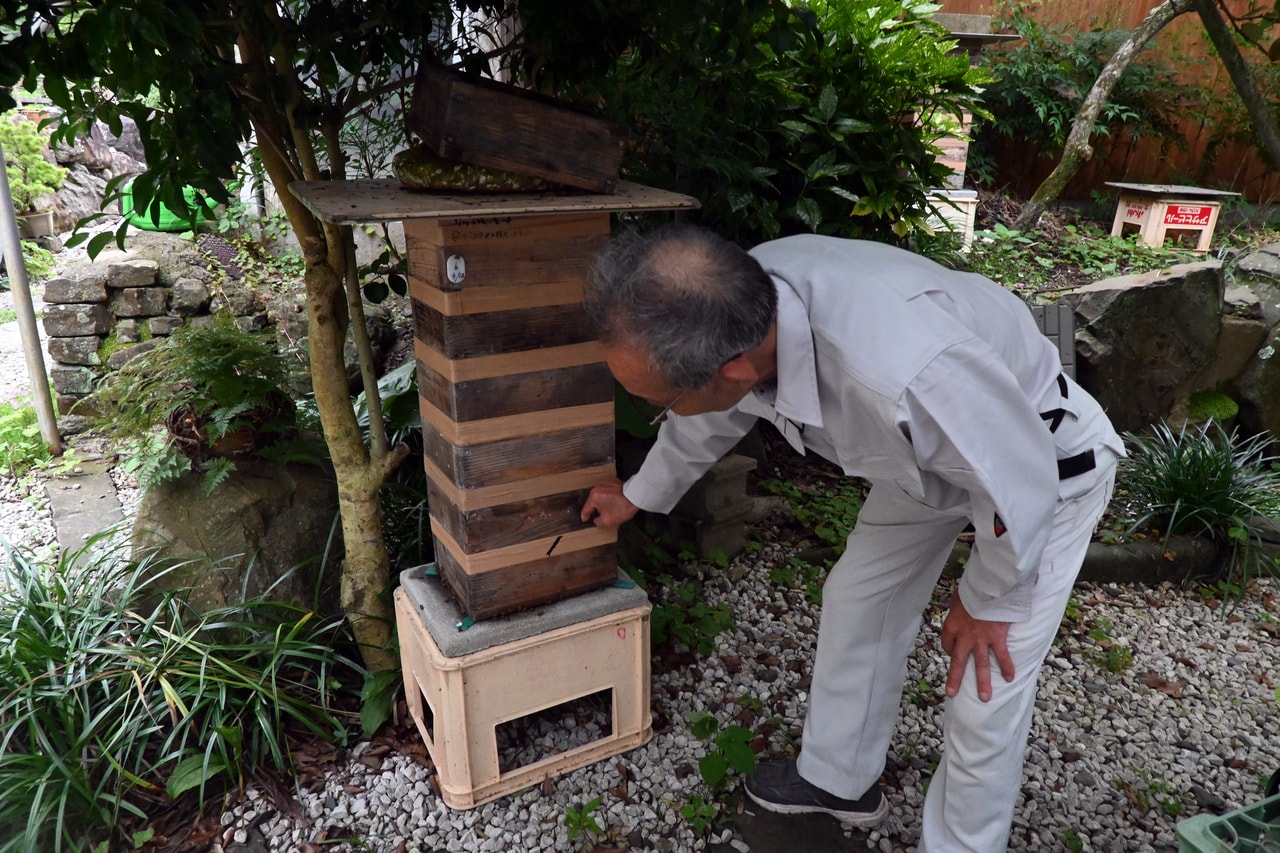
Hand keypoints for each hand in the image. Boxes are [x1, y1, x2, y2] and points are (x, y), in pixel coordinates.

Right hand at [581, 478, 638, 528]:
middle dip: (597, 510)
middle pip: (593, 502)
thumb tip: (596, 520)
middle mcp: (596, 487)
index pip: (585, 509)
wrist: (636, 496)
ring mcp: (604, 483)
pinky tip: (615, 502)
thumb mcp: (608, 521)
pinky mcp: (611, 481)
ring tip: (611, 510)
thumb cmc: (623, 508)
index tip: (586, 520)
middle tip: (603, 517)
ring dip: (603, 503)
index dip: (585, 517)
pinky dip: (608, 497)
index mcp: (593, 497)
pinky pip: (606, 491)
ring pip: (599, 496)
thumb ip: (598, 522)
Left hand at [940, 588, 1013, 702]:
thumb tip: (958, 606)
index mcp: (951, 625)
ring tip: (984, 698)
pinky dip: (1006, 668)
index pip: (947, 644)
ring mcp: (981, 639)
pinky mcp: (997, 638)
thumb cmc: (972, 588)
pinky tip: (1009, 679)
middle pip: (958, 661)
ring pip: (981, 665)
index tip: (953, 652)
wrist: (988, 587)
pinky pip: (1002, 656)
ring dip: (982, 682)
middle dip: (955, 679)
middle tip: (951, 693)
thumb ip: (958, 606)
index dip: (950, 649)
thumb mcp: (958, 597)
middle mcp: (964, 636)